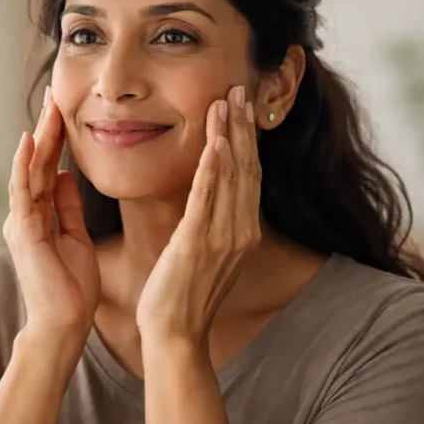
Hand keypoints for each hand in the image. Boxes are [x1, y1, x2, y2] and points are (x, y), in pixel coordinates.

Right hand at [3, 88, 99, 341]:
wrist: (64, 324)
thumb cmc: (71, 288)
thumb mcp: (75, 238)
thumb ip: (67, 207)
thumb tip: (64, 176)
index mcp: (38, 215)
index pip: (46, 167)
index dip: (55, 137)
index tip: (64, 109)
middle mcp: (25, 214)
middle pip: (35, 162)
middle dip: (46, 127)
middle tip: (54, 93)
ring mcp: (21, 221)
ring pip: (28, 169)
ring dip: (38, 137)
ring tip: (47, 106)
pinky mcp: (24, 231)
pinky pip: (22, 191)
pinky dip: (24, 164)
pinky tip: (29, 141)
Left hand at [135, 85, 261, 343]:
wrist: (175, 335)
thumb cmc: (183, 297)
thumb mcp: (203, 254)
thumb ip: (211, 224)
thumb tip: (208, 200)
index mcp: (242, 232)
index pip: (248, 175)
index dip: (247, 138)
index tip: (242, 106)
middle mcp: (240, 230)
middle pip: (246, 167)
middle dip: (243, 126)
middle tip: (240, 88)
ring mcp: (223, 237)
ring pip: (230, 175)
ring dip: (230, 135)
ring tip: (227, 100)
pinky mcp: (199, 242)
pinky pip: (208, 197)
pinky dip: (213, 167)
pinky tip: (216, 141)